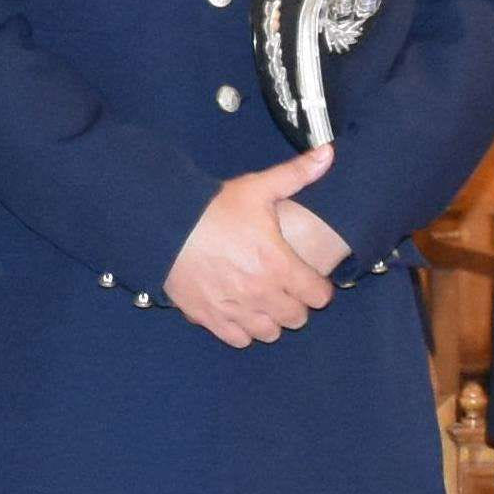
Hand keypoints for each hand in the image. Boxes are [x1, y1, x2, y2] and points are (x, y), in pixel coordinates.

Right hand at [164, 145, 341, 347]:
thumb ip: (296, 174)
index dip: (319, 288)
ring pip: (269, 333)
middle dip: (296, 304)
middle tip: (287, 288)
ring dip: (271, 320)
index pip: (318, 296)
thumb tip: (328, 154)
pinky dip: (242, 330)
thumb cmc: (212, 208)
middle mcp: (261, 294)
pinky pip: (238, 339)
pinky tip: (240, 312)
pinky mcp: (209, 318)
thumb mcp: (257, 188)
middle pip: (297, 318)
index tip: (311, 279)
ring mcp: (235, 310)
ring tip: (265, 302)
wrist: (165, 226)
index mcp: (278, 265)